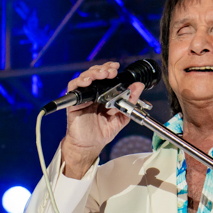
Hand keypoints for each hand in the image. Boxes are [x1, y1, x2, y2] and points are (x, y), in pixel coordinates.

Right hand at [60, 62, 144, 177]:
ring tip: (103, 74)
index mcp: (103, 94)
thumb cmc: (102, 132)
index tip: (116, 67)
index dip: (109, 68)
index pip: (105, 76)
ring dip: (94, 73)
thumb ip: (130, 101)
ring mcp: (83, 97)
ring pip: (85, 77)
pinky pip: (73, 87)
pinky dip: (80, 82)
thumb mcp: (121, 116)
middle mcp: (93, 93)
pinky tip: (87, 81)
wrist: (90, 145)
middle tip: (111, 71)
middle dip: (103, 69)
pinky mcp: (74, 102)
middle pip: (95, 73)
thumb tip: (138, 87)